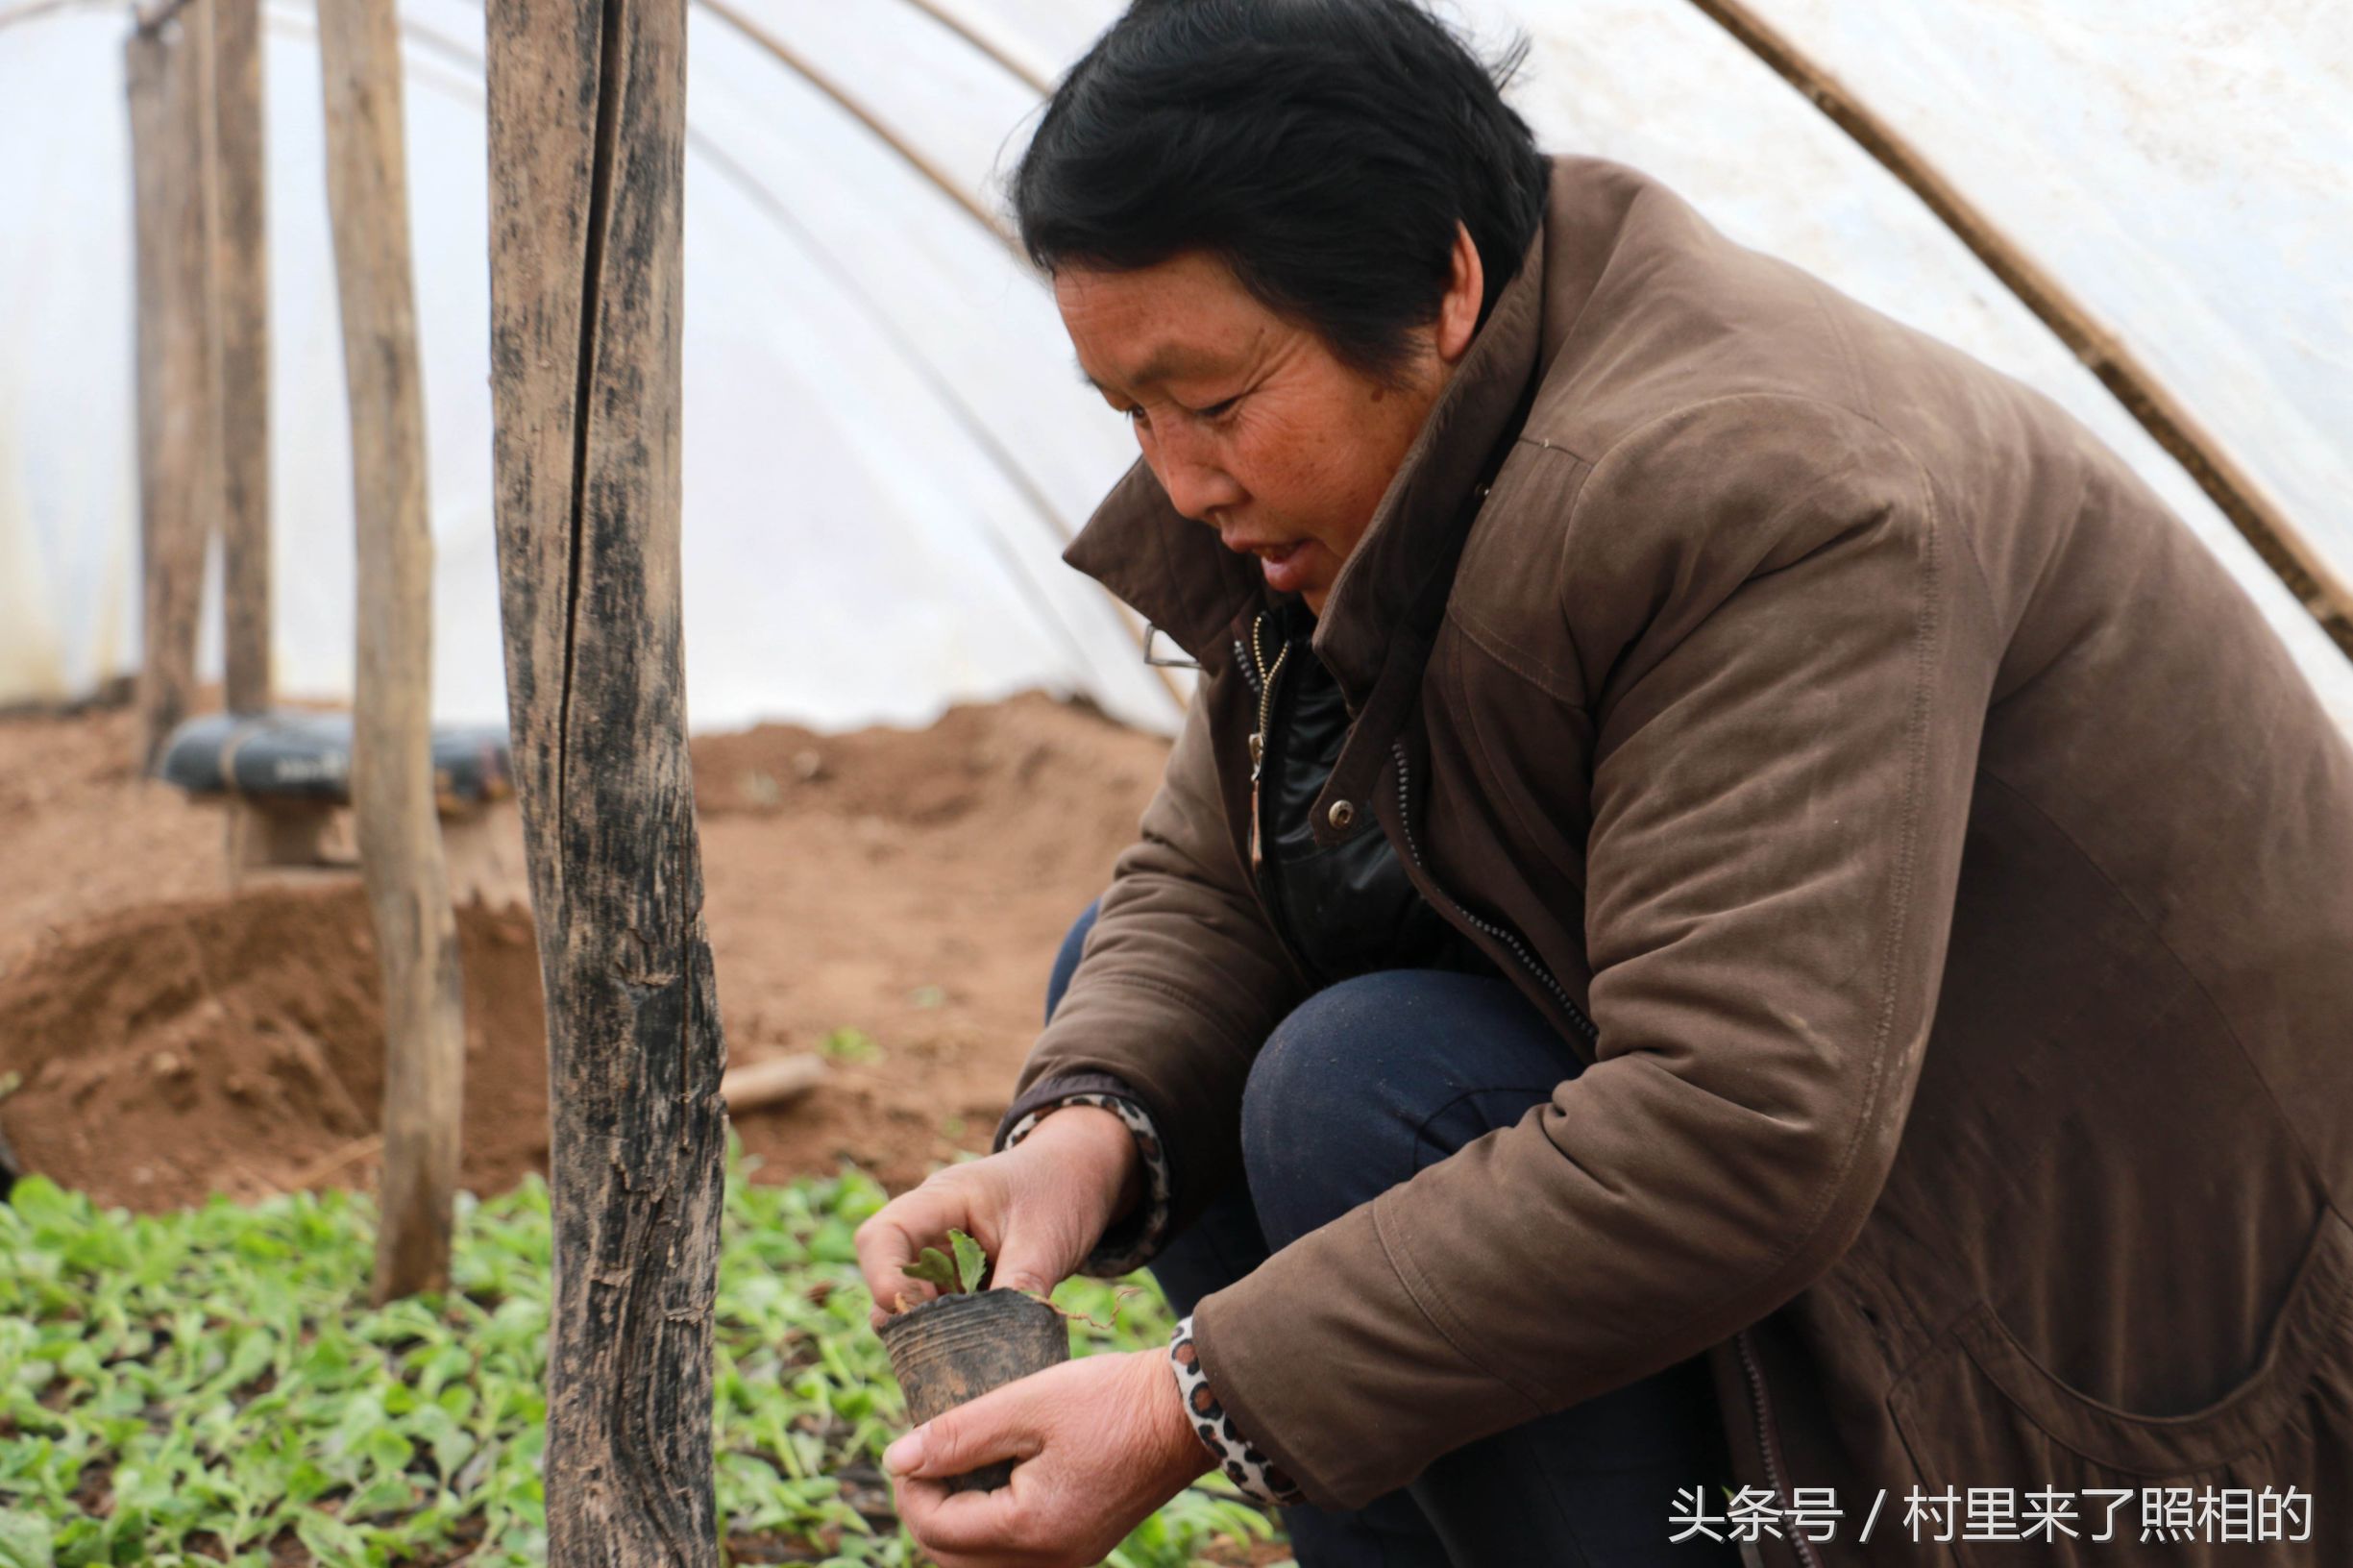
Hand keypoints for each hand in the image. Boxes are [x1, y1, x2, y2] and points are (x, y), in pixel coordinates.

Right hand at [855, 1107, 1141, 1328]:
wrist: (1085, 1175)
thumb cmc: (1062, 1191)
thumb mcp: (1047, 1238)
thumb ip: (1020, 1286)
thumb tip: (1001, 1346)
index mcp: (940, 1200)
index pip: (881, 1237)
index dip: (883, 1279)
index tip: (915, 1313)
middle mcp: (930, 1228)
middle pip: (887, 1277)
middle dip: (909, 1315)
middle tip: (953, 1342)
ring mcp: (942, 1255)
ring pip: (912, 1302)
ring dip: (934, 1329)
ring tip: (977, 1344)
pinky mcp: (960, 1280)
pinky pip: (942, 1312)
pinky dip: (956, 1331)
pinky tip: (986, 1344)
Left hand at [883, 1347, 1214, 1567]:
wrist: (1187, 1410)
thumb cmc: (1110, 1400)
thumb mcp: (1026, 1405)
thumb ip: (958, 1435)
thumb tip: (896, 1459)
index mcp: (1032, 1529)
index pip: (936, 1528)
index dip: (909, 1486)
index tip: (910, 1441)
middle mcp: (1051, 1561)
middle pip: (952, 1559)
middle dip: (927, 1510)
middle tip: (928, 1456)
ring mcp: (1069, 1559)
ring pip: (981, 1565)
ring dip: (957, 1524)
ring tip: (958, 1468)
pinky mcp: (1082, 1547)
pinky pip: (1016, 1558)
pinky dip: (990, 1528)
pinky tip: (994, 1483)